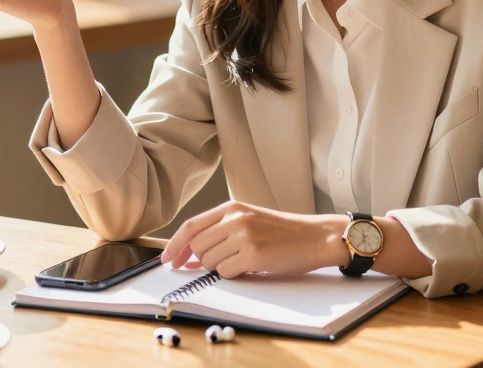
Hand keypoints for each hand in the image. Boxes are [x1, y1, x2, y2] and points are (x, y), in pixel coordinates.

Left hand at [160, 201, 348, 278]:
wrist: (315, 237)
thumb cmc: (283, 232)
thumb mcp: (249, 221)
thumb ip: (220, 233)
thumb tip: (189, 257)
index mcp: (231, 208)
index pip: (190, 226)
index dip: (174, 245)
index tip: (167, 260)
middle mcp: (234, 219)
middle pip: (197, 247)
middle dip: (201, 262)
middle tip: (219, 265)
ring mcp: (243, 236)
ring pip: (209, 262)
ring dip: (219, 268)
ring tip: (242, 262)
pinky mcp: (253, 254)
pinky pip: (225, 272)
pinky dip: (233, 275)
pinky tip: (250, 267)